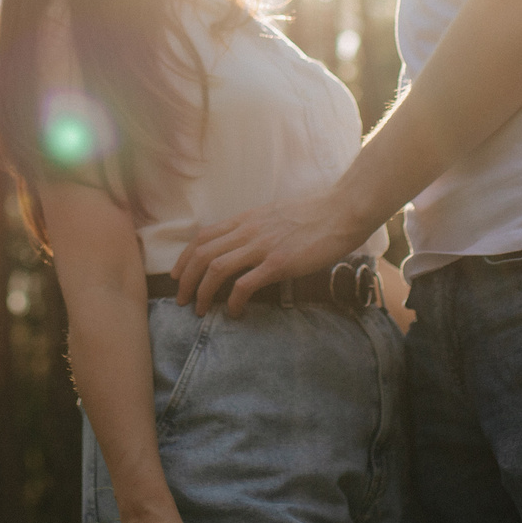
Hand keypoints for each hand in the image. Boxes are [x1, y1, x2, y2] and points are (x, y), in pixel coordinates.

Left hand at [173, 191, 372, 317]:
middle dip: (186, 280)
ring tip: (201, 310)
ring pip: (216, 269)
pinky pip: (245, 284)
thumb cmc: (315, 214)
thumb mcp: (276, 214)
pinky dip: (233, 301)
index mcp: (247, 219)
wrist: (342, 210)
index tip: (178, 275)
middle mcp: (249, 231)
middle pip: (202, 254)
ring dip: (203, 292)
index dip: (185, 258)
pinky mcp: (279, 263)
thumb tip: (246, 245)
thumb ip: (257, 228)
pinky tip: (235, 312)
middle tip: (182, 301)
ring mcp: (263, 246)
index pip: (203, 236)